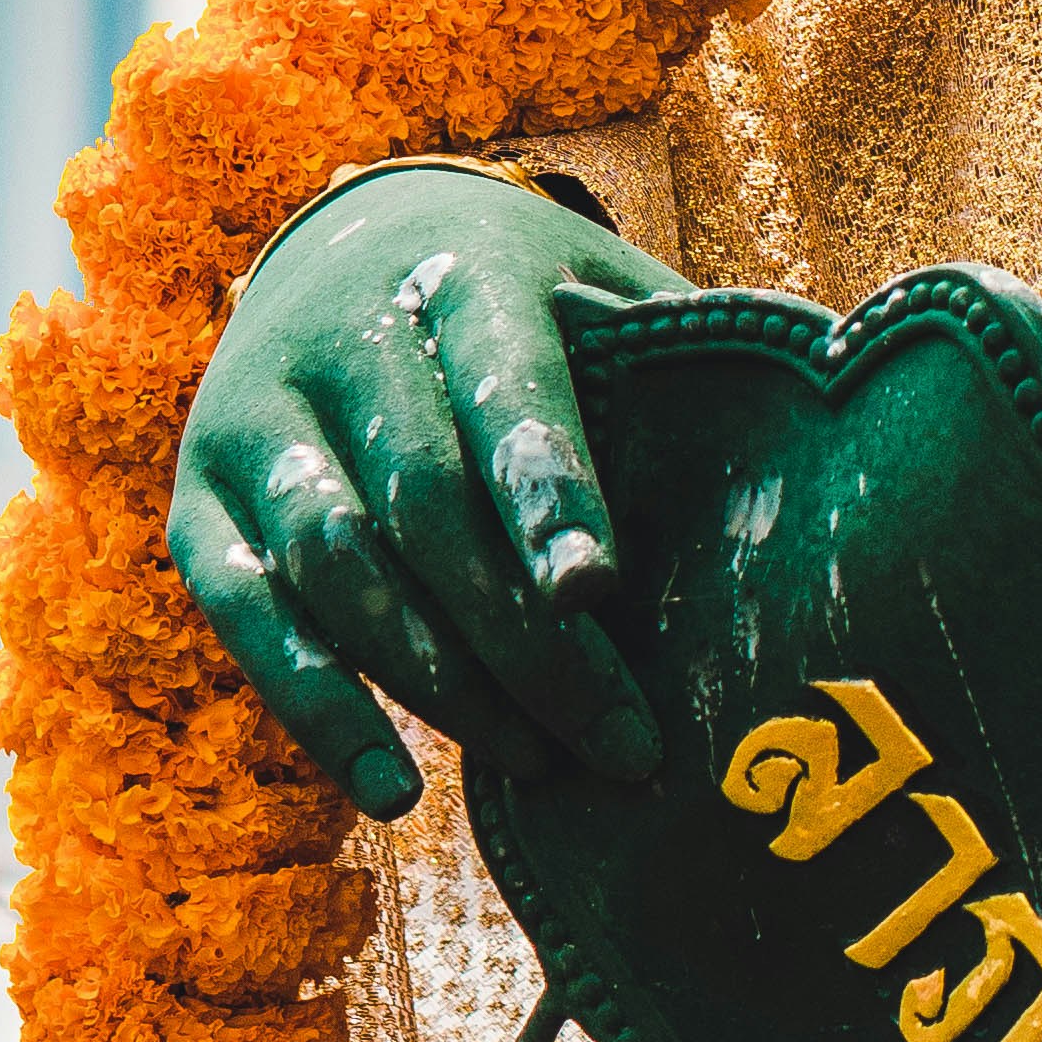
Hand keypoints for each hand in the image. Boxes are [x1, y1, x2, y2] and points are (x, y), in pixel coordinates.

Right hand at [169, 166, 675, 820]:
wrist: (345, 249)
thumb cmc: (531, 302)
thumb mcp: (605, 293)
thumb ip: (688, 357)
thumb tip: (841, 422)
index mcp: (462, 275)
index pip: (503, 388)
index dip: (548, 490)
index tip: (598, 587)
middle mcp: (338, 341)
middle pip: (423, 504)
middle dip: (521, 636)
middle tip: (619, 741)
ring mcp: (254, 422)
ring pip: (334, 568)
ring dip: (436, 682)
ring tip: (538, 764)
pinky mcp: (200, 503)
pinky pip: (247, 619)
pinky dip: (320, 710)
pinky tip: (398, 792)